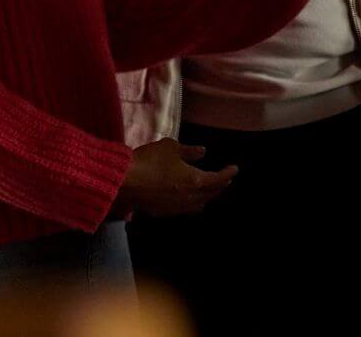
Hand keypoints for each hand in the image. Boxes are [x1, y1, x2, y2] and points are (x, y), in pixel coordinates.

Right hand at [114, 139, 236, 216]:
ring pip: (198, 204)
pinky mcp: (162, 212)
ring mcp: (176, 208)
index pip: (218, 179)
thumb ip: (189, 151)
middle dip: (219, 186)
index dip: (228, 173)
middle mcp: (189, 198)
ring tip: (208, 190)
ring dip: (206, 197)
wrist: (125, 181)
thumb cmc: (150, 160)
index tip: (235, 169)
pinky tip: (187, 198)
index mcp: (195, 181)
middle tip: (224, 179)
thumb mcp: (171, 148)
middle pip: (211, 195)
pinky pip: (183, 209)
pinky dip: (191, 202)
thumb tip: (202, 152)